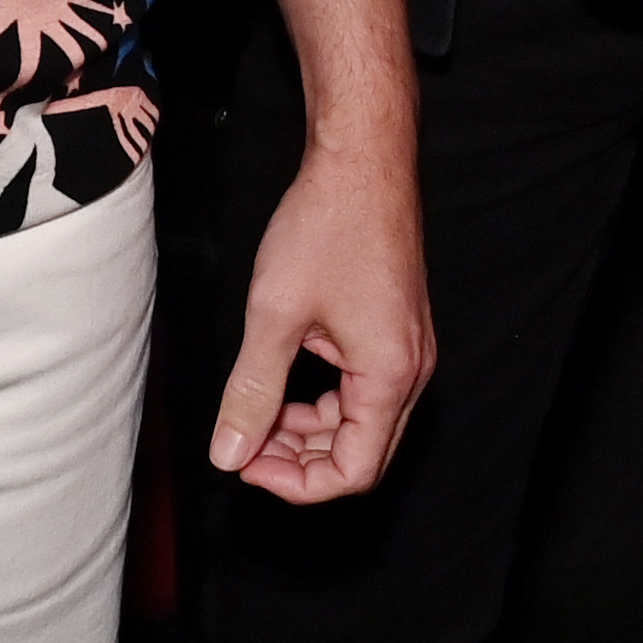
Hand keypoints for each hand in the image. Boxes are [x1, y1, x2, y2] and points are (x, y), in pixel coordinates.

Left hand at [210, 134, 432, 504]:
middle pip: (363, 452)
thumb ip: (253, 391)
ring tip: (259, 412)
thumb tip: (230, 453)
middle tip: (245, 442)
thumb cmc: (327, 225)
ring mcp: (408, 348)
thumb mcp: (275, 315)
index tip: (247, 463)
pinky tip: (285, 380)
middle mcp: (411, 369)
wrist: (362, 159)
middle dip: (301, 459)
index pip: (354, 471)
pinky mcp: (397, 329)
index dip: (296, 483)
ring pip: (362, 422)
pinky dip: (324, 399)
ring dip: (310, 430)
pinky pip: (364, 387)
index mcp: (390, 375)